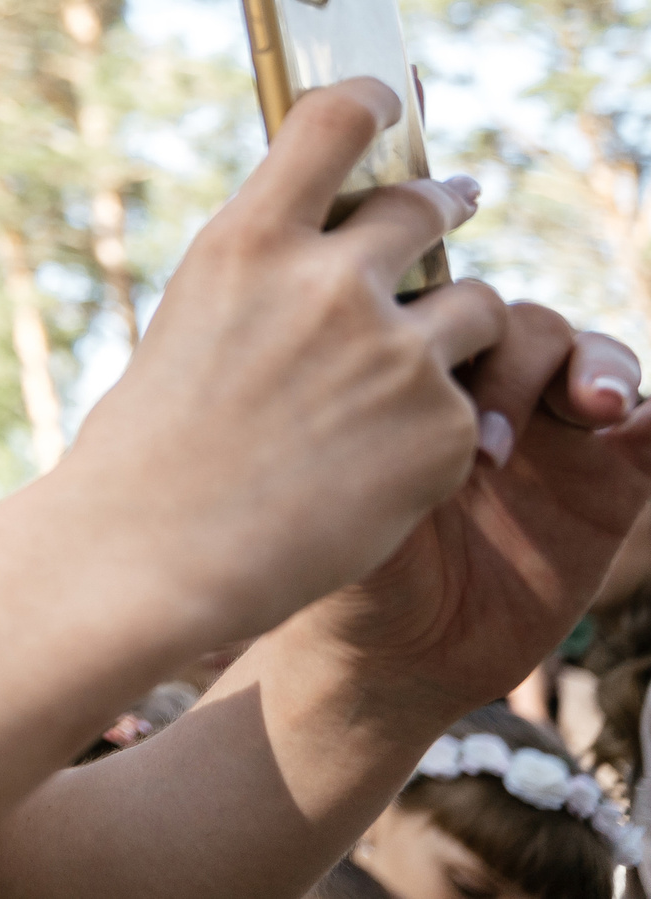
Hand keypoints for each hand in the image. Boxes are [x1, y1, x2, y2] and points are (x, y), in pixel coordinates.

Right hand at [56, 78, 500, 650]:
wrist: (155, 553)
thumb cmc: (150, 444)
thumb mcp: (192, 319)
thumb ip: (265, 272)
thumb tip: (326, 238)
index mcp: (246, 242)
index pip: (335, 119)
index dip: (375, 101)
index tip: (390, 103)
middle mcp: (327, 281)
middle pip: (424, 205)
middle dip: (444, 203)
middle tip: (454, 201)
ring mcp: (395, 352)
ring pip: (478, 303)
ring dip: (457, 327)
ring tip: (413, 370)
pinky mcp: (444, 425)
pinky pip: (475, 402)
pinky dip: (447, 425)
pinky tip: (390, 463)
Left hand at [297, 305, 650, 719]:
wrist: (397, 657)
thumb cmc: (345, 571)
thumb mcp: (345, 505)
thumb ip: (364, 439)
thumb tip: (352, 375)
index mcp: (406, 378)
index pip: (443, 308)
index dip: (447, 321)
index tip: (428, 376)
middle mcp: (482, 391)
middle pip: (519, 324)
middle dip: (515, 360)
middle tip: (490, 447)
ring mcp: (549, 431)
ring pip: (588, 357)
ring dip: (599, 368)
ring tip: (595, 406)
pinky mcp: (609, 482)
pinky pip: (650, 430)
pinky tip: (641, 425)